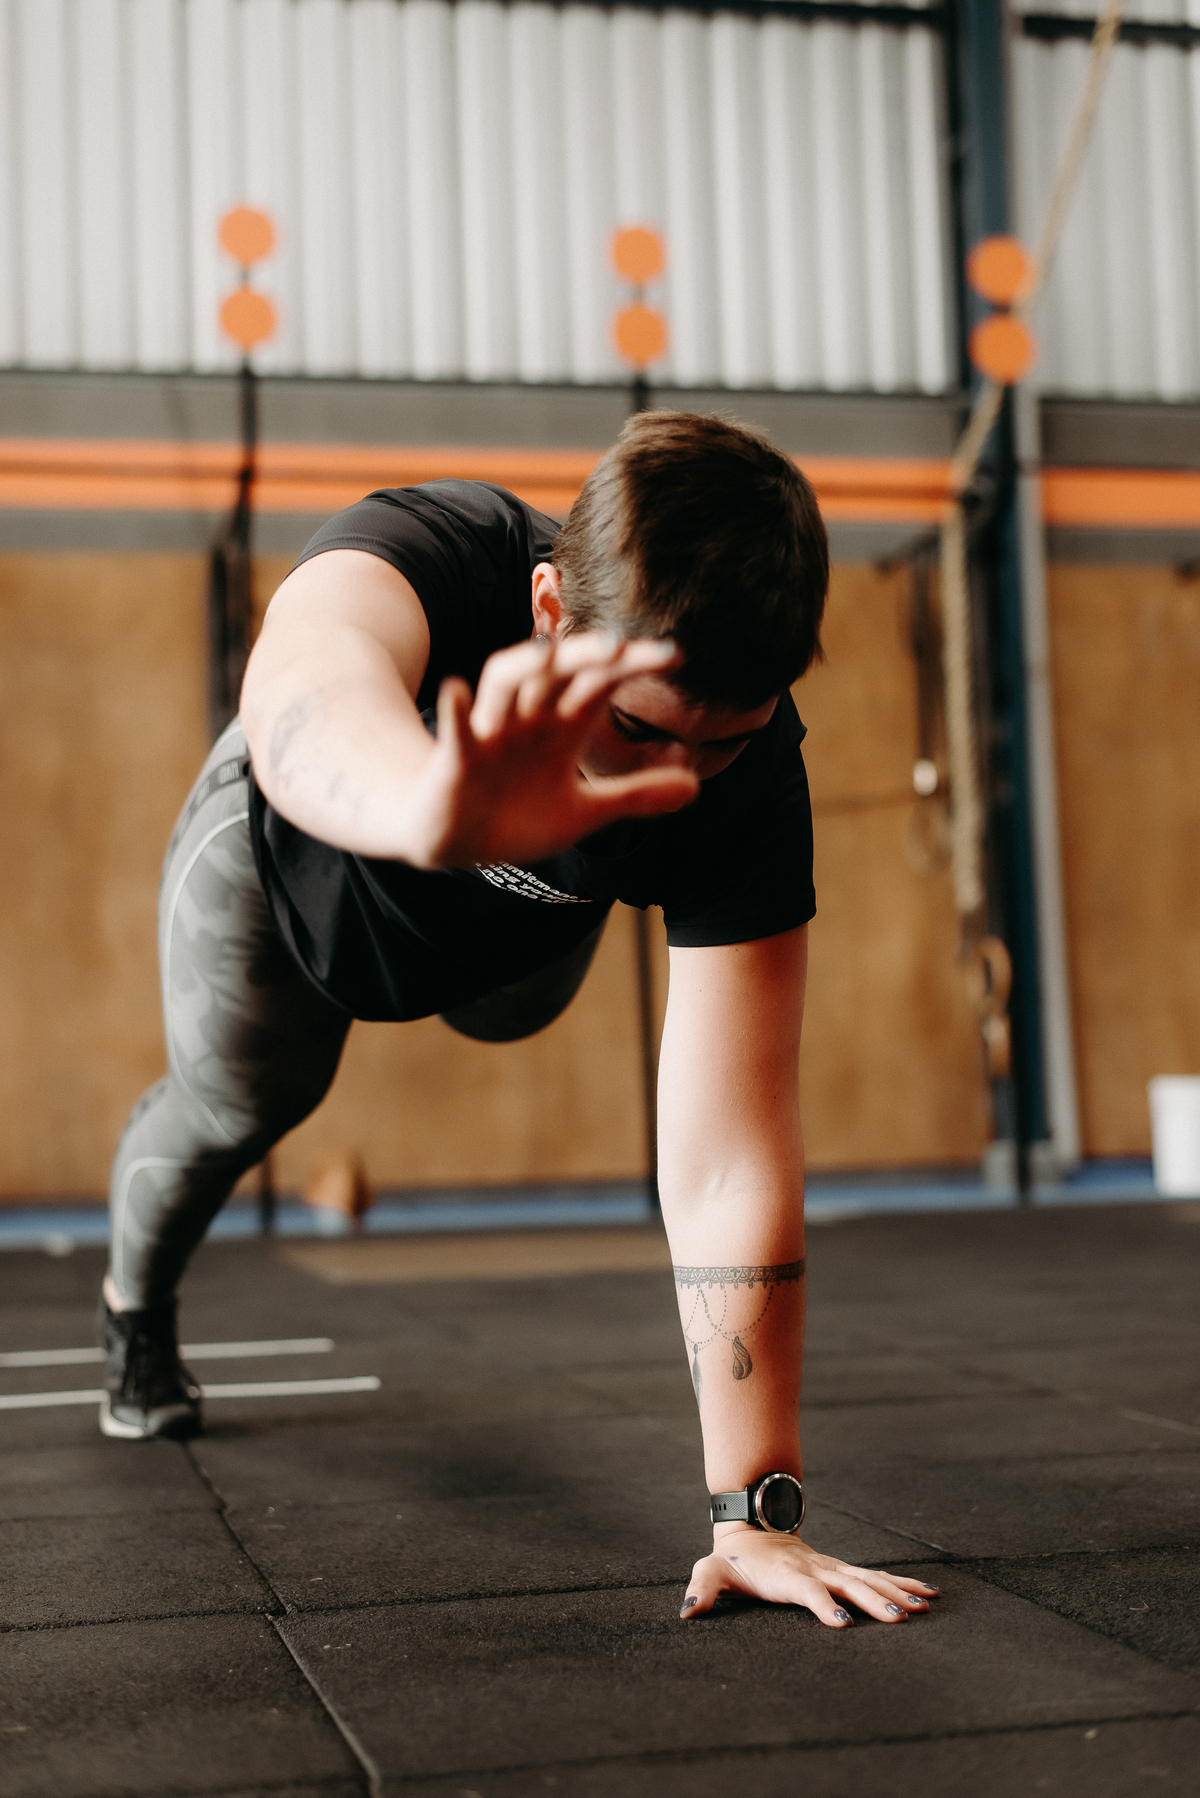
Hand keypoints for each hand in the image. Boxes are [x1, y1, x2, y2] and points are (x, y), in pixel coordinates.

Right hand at [403, 632, 699, 869]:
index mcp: (562, 725)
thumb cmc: (516, 816)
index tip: (674, 657)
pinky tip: (458, 690)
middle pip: (558, 671)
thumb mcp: (585, 812)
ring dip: (525, 665)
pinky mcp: (457, 759)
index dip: (632, 666)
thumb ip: (636, 794)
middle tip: (621, 646)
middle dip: (586, 655)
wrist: (456, 842)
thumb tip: (696, 786)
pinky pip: (456, 730)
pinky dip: (457, 711)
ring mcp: (491, 734)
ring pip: (505, 683)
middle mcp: (529, 718)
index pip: (601, 682)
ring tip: (548, 651)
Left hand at [679, 1527, 940, 1626]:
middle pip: (848, 1585)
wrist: (753, 1530)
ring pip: (869, 1579)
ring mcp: (832, 1568)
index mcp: (786, 1575)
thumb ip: (700, 1589)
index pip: (807, 1590)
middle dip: (874, 1601)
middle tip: (900, 1618)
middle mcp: (815, 1569)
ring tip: (923, 1607)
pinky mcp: (842, 1571)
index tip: (842, 1624)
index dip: (822, 1605)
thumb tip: (685, 1613)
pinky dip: (902, 1584)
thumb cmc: (734, 1562)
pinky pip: (876, 1577)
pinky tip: (927, 1595)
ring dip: (896, 1592)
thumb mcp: (711, 1571)